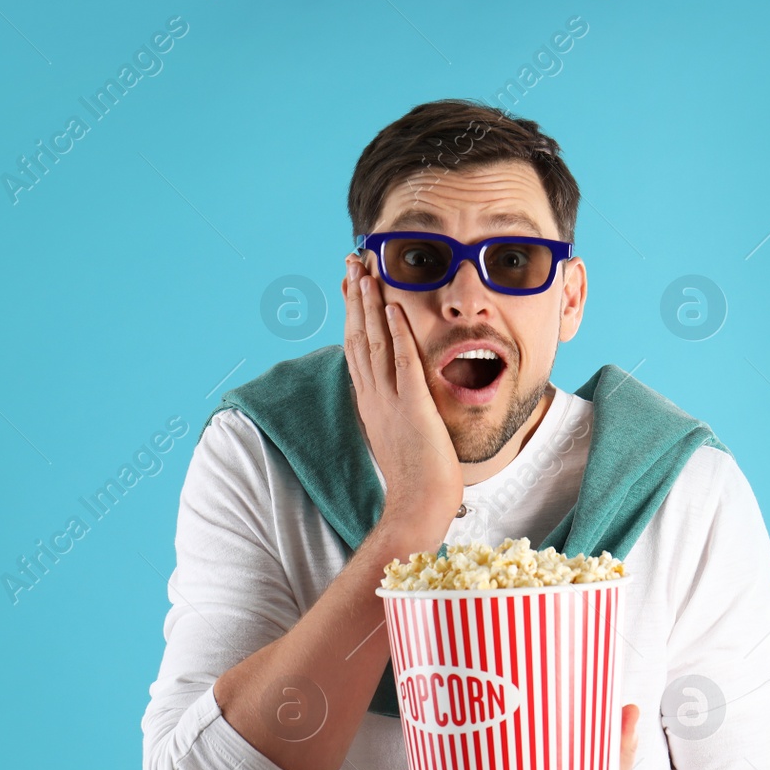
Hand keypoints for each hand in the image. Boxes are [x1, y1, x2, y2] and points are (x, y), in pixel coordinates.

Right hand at [341, 254, 462, 538]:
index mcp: (371, 402)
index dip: (353, 313)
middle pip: (359, 336)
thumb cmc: (418, 481)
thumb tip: (405, 401)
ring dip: (371, 304)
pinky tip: (396, 307)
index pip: (357, 347)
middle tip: (351, 261)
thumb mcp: (403, 436)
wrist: (418, 507)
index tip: (351, 284)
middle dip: (356, 296)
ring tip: (367, 270)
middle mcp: (374, 396)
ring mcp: (390, 401)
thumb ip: (401, 412)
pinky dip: (398, 333)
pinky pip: (403, 363)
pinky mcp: (412, 407)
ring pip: (375, 342)